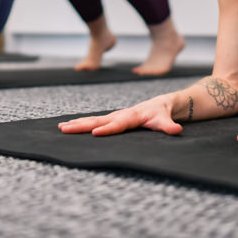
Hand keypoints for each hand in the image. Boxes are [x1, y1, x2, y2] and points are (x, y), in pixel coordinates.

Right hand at [58, 95, 180, 135]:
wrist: (161, 103)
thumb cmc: (162, 113)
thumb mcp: (167, 120)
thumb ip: (169, 126)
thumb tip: (176, 130)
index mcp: (132, 116)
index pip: (118, 124)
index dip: (107, 129)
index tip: (94, 134)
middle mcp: (120, 114)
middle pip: (98, 120)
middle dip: (81, 125)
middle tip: (65, 129)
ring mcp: (114, 116)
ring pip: (93, 119)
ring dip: (77, 124)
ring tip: (61, 127)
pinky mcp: (112, 118)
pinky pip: (94, 120)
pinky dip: (80, 123)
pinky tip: (69, 126)